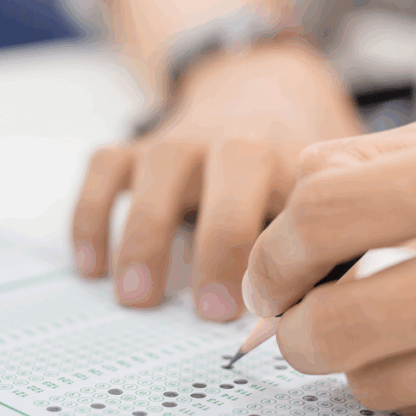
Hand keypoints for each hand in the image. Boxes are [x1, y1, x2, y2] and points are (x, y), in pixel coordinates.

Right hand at [72, 43, 362, 319]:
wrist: (260, 90)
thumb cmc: (293, 169)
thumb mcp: (322, 201)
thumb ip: (324, 253)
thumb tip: (303, 326)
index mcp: (294, 159)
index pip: (295, 207)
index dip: (286, 262)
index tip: (268, 313)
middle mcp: (238, 140)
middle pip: (232, 173)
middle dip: (221, 245)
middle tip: (210, 311)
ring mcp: (183, 138)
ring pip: (159, 168)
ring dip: (145, 234)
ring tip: (135, 297)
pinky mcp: (138, 143)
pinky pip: (105, 167)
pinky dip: (92, 214)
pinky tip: (91, 265)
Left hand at [242, 110, 415, 415]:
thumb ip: (387, 157)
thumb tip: (298, 190)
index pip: (328, 211)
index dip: (275, 247)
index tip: (274, 265)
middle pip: (338, 322)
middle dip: (293, 327)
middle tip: (299, 316)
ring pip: (375, 384)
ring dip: (360, 360)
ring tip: (396, 327)